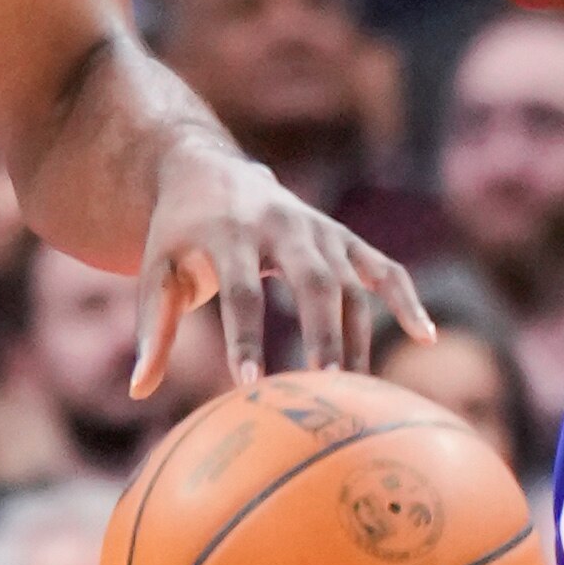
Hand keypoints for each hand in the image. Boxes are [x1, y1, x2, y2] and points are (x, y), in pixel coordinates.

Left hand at [131, 141, 434, 393]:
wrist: (208, 170)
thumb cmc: (178, 233)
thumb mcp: (155, 269)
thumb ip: (151, 328)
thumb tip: (137, 390)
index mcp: (231, 232)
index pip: (242, 291)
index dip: (246, 338)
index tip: (248, 385)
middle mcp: (283, 225)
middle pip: (313, 281)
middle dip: (322, 332)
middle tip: (326, 385)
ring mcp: (320, 229)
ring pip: (351, 282)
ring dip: (356, 335)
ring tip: (357, 394)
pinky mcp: (343, 237)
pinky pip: (383, 267)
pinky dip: (406, 298)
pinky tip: (426, 337)